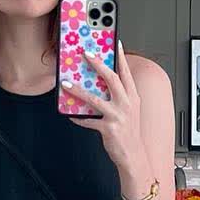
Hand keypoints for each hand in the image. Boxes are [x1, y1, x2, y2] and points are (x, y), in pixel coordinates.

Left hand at [60, 39, 145, 173]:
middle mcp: (127, 104)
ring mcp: (118, 116)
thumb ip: (118, 96)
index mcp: (133, 97)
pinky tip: (70, 115)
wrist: (134, 156)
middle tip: (86, 53)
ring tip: (66, 84)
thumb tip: (98, 84)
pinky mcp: (109, 129)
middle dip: (98, 64)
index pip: (126, 72)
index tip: (115, 43)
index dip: (121, 57)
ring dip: (78, 90)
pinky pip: (89, 120)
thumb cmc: (129, 132)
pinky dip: (78, 117)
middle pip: (112, 79)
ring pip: (95, 99)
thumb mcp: (129, 111)